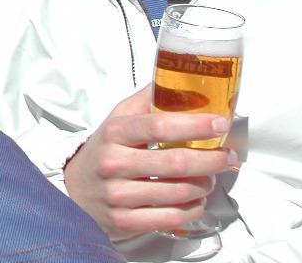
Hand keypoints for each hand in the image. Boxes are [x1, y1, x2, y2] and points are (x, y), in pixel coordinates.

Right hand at [63, 86, 235, 240]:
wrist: (74, 191)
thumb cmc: (104, 151)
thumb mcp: (117, 120)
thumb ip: (145, 101)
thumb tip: (176, 78)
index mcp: (114, 132)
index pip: (159, 126)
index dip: (194, 125)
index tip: (220, 123)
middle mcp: (114, 163)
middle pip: (176, 162)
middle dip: (211, 159)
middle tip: (226, 155)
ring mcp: (119, 195)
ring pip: (178, 193)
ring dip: (205, 184)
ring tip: (210, 177)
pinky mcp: (125, 222)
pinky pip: (172, 218)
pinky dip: (193, 209)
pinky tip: (196, 200)